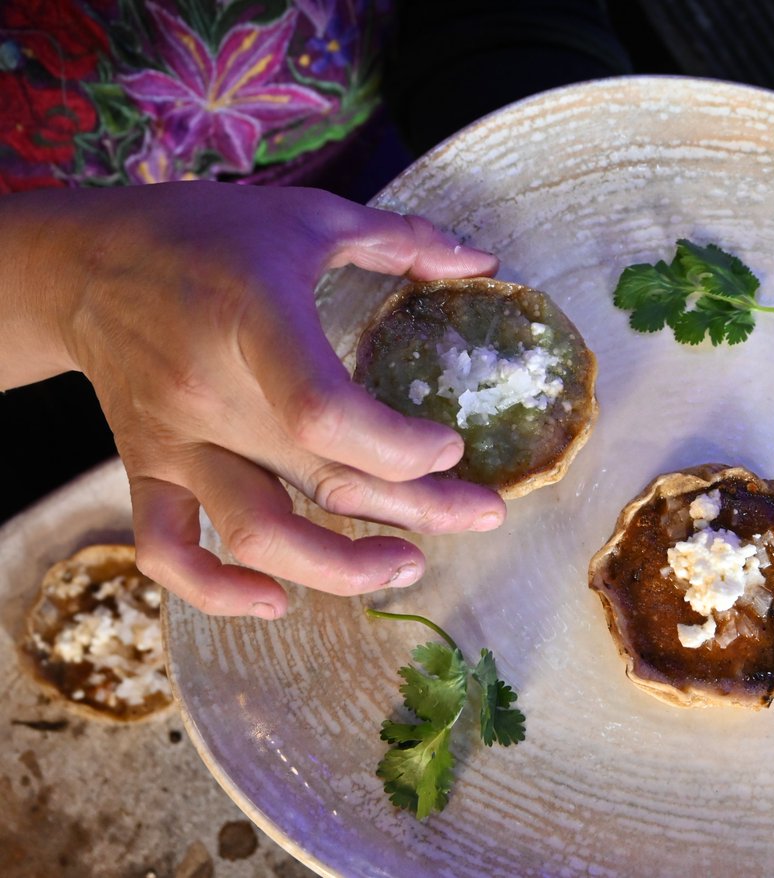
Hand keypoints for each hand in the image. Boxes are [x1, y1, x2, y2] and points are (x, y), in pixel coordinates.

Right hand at [0, 182, 505, 616]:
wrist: (86, 262)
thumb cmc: (207, 234)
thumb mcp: (310, 215)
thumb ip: (401, 240)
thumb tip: (483, 263)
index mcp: (255, 320)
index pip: (324, 412)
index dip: (398, 446)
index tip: (452, 446)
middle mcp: (211, 392)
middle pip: (322, 479)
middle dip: (419, 508)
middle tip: (485, 514)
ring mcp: (174, 440)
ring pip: (255, 533)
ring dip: (338, 569)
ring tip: (407, 565)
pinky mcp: (147, 467)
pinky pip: (166, 550)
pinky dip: (214, 591)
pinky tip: (276, 601)